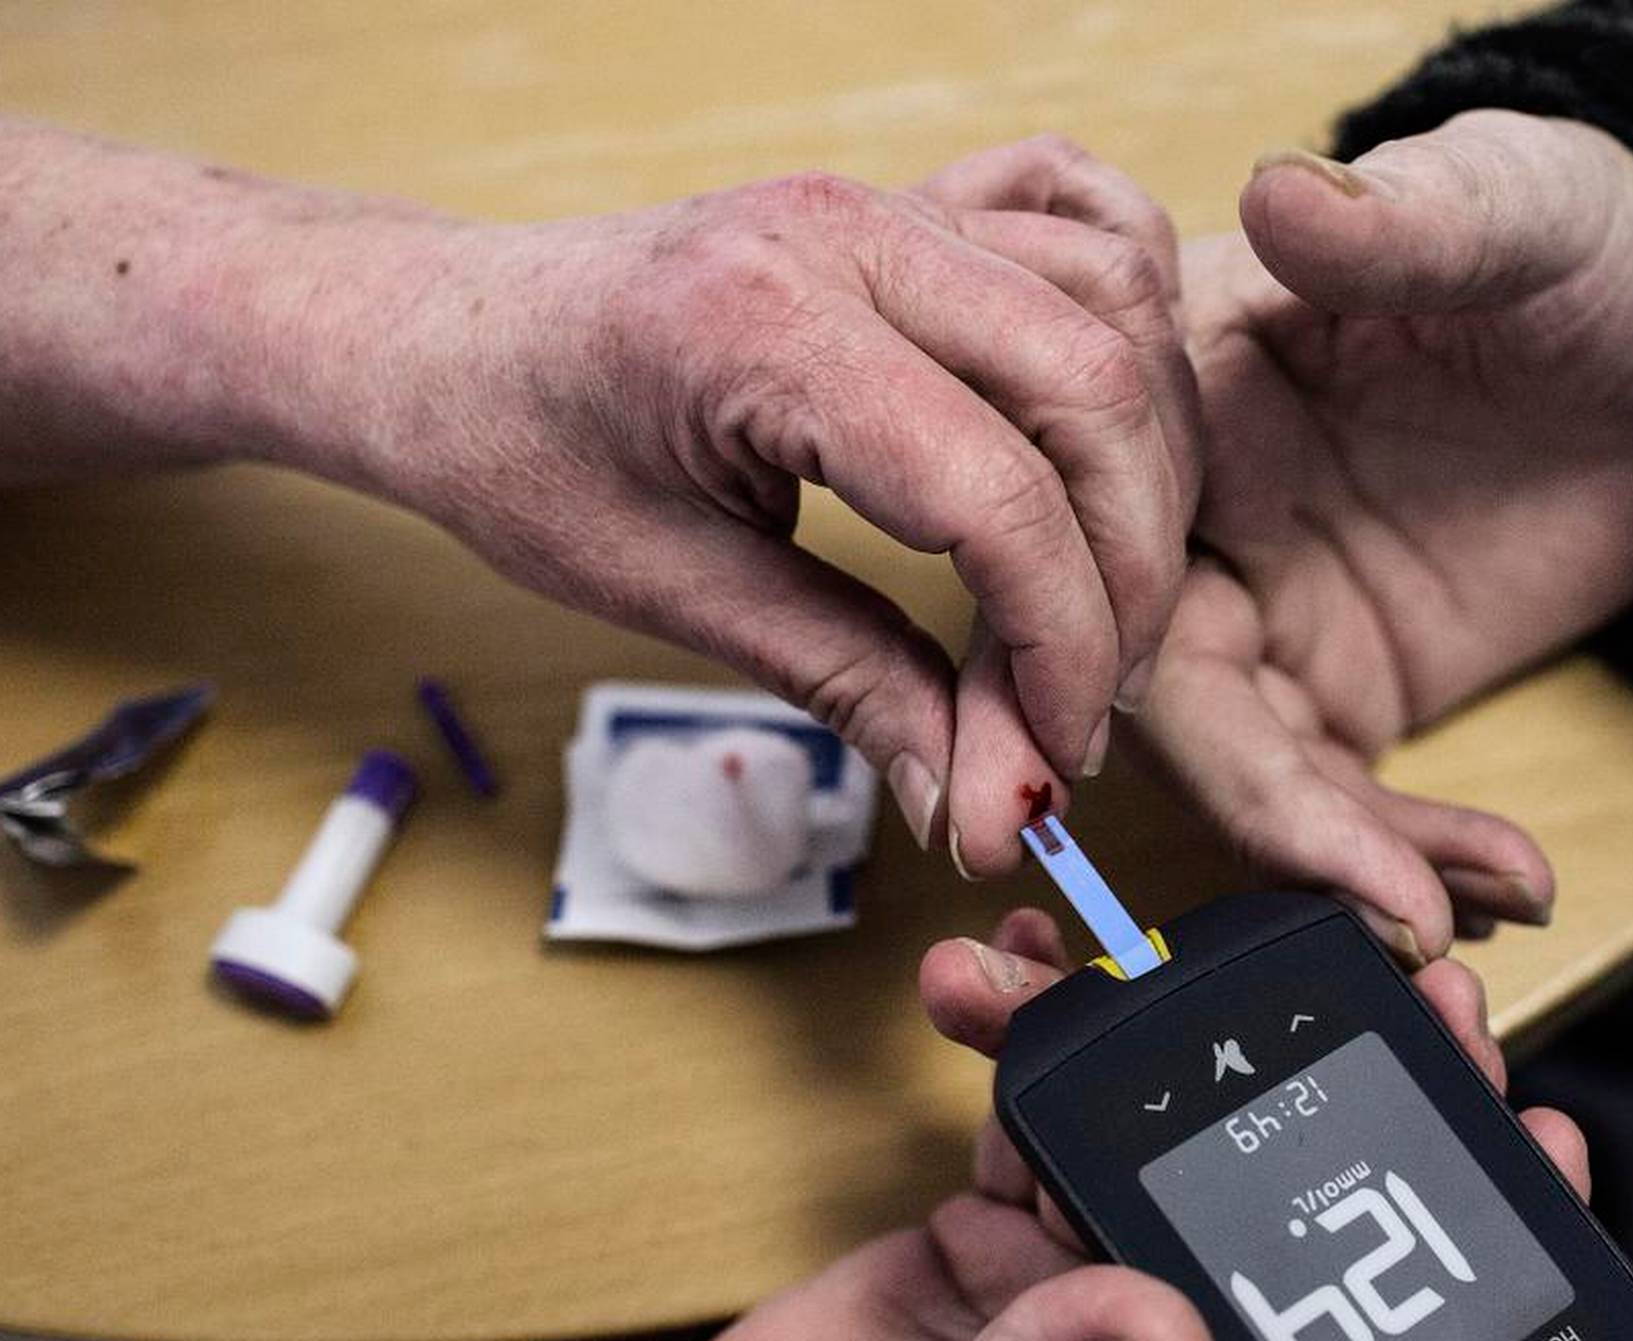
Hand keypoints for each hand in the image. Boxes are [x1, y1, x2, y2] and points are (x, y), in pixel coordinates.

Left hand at [264, 137, 1199, 874]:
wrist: (443, 334)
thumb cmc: (520, 445)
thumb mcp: (672, 593)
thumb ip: (852, 686)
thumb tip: (985, 804)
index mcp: (762, 323)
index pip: (995, 492)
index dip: (1062, 645)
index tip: (1060, 755)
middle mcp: (848, 233)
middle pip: (1094, 393)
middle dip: (1129, 572)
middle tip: (1094, 701)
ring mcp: (892, 202)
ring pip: (1117, 310)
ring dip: (1147, 470)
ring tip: (1107, 597)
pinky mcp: (918, 204)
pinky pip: (1091, 227)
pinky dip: (1137, 329)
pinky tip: (1118, 428)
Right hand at [419, 909, 1588, 1340]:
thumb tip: (1173, 1324)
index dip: (1455, 1248)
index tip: (1534, 1131)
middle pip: (1281, 1215)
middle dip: (1330, 1093)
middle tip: (1388, 974)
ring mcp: (1076, 1297)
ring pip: (1157, 1145)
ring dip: (1144, 1043)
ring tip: (1119, 951)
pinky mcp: (992, 1243)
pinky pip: (1041, 1123)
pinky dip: (1023, 1046)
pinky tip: (996, 979)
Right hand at [1143, 110, 1632, 958]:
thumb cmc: (1595, 245)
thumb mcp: (1520, 210)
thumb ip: (1403, 222)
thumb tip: (1283, 193)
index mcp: (1180, 382)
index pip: (1099, 543)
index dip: (1113, 675)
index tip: (1188, 772)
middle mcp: (1194, 512)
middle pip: (1155, 699)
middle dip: (1264, 824)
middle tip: (1386, 906)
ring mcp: (1270, 608)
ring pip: (1246, 776)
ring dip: (1345, 867)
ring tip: (1466, 911)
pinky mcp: (1347, 678)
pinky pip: (1339, 801)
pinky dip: (1410, 860)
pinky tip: (1508, 881)